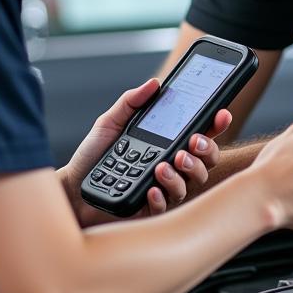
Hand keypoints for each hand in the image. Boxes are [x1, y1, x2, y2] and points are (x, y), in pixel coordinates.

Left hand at [60, 79, 230, 221]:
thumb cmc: (93, 156)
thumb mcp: (111, 122)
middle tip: (191, 143)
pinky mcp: (150, 208)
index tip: (221, 113)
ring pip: (191, 184)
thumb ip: (132, 102)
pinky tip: (151, 188)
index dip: (215, 124)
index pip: (199, 134)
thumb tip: (154, 83)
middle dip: (205, 150)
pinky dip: (161, 196)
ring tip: (164, 164)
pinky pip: (166, 205)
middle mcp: (170, 166)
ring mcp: (163, 188)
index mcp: (166, 144)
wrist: (71, 187)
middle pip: (206, 161)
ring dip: (183, 172)